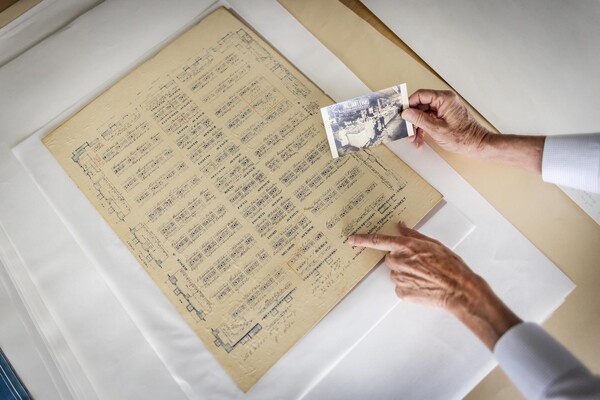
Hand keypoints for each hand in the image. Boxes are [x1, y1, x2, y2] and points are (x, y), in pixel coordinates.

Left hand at [348, 222, 481, 310]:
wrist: (458, 288)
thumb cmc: (450, 265)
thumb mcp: (433, 243)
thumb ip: (413, 235)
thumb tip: (401, 227)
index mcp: (405, 246)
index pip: (377, 241)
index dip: (362, 240)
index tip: (351, 239)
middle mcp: (398, 261)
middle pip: (390, 258)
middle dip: (401, 260)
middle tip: (419, 264)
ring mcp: (399, 278)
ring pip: (396, 273)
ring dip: (406, 274)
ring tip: (425, 276)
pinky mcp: (402, 292)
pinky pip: (401, 287)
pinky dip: (409, 286)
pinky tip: (423, 285)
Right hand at [402, 89, 489, 153]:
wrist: (476, 144)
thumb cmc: (462, 137)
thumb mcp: (436, 129)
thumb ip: (419, 119)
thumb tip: (406, 112)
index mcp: (444, 99)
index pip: (421, 95)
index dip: (409, 104)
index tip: (402, 114)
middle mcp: (445, 100)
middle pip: (421, 105)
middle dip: (413, 119)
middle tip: (408, 131)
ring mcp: (445, 108)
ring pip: (423, 113)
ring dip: (417, 126)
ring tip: (414, 138)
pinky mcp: (444, 115)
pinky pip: (429, 118)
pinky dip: (424, 128)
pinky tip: (421, 139)